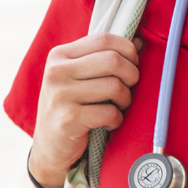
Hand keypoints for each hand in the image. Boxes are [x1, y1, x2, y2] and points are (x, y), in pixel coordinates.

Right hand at [28, 33, 141, 185]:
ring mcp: (60, 95)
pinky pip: (110, 112)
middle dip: (131, 75)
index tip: (132, 63)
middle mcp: (56, 72)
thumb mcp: (80, 77)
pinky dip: (117, 119)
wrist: (49, 148)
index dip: (127, 49)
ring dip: (125, 99)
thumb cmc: (70, 107)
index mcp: (60, 55)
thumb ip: (104, 57)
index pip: (104, 38)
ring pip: (115, 86)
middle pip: (113, 60)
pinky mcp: (68, 120)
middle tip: (128, 88)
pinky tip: (109, 123)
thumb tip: (139, 41)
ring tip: (118, 106)